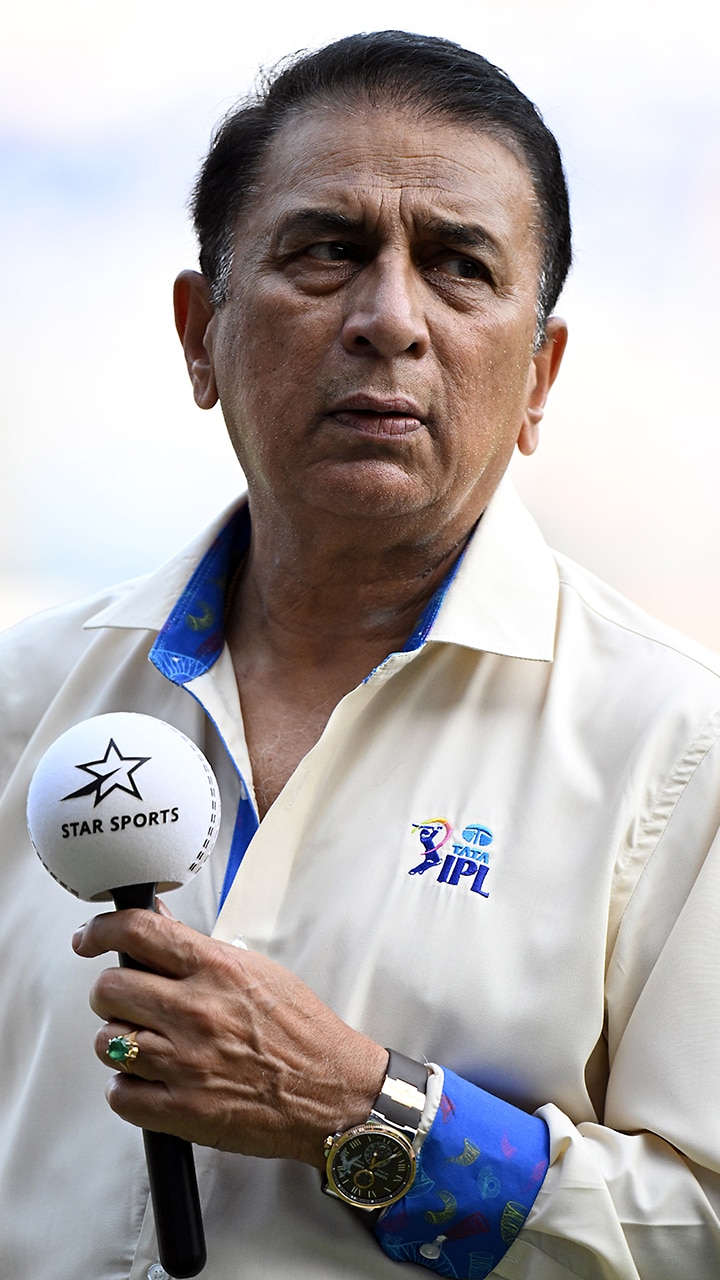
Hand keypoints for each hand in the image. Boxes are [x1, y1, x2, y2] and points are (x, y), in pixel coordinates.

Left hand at [72, 908, 386, 1166]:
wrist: (332, 1092)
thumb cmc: (301, 1031)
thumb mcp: (256, 970)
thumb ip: (199, 951)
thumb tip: (156, 922)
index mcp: (217, 969)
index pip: (137, 931)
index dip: (100, 930)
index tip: (88, 939)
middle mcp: (197, 1011)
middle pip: (109, 988)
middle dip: (110, 993)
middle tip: (127, 1000)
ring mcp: (187, 1063)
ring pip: (107, 1042)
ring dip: (120, 1042)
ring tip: (147, 1044)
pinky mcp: (183, 1110)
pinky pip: (120, 1094)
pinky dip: (129, 1088)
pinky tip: (153, 1081)